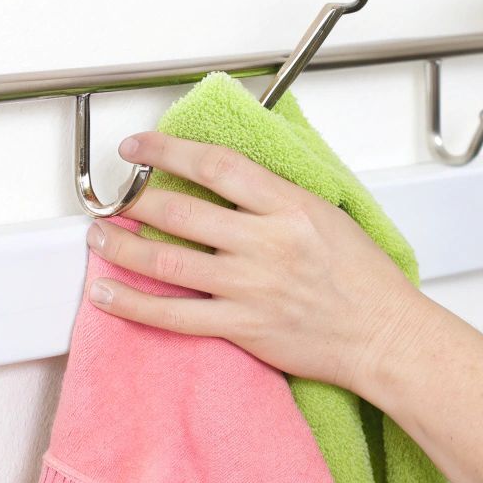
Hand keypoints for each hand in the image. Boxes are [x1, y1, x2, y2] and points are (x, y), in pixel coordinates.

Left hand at [81, 132, 430, 392]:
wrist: (384, 336)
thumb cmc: (364, 278)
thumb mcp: (327, 213)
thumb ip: (275, 195)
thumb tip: (224, 175)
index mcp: (290, 207)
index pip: (216, 165)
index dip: (168, 150)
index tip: (139, 146)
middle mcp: (267, 244)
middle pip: (183, 211)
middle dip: (136, 199)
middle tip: (115, 195)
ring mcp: (251, 287)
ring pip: (168, 261)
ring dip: (122, 247)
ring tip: (98, 235)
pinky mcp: (242, 327)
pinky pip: (174, 315)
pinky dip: (134, 304)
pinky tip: (107, 293)